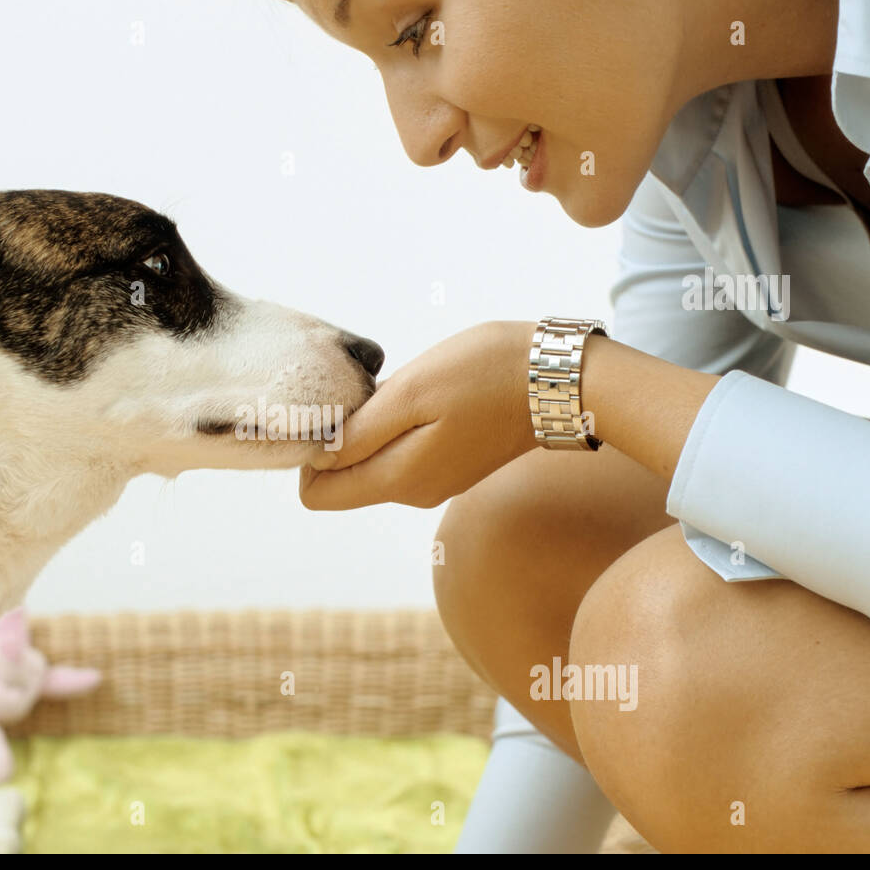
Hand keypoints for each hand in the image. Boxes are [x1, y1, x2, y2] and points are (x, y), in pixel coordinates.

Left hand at [299, 320, 538, 509]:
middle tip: (369, 391)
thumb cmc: (485, 374)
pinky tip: (425, 395)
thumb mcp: (411, 393)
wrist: (559, 380)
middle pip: (344, 478)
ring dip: (371, 427)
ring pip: (373, 461)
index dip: (310, 453)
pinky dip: (398, 424)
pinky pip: (402, 451)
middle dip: (341, 437)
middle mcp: (412, 492)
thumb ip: (359, 433)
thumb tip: (314, 459)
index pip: (318, 495)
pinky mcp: (452, 465)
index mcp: (399, 480)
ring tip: (403, 389)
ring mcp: (434, 481)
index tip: (331, 411)